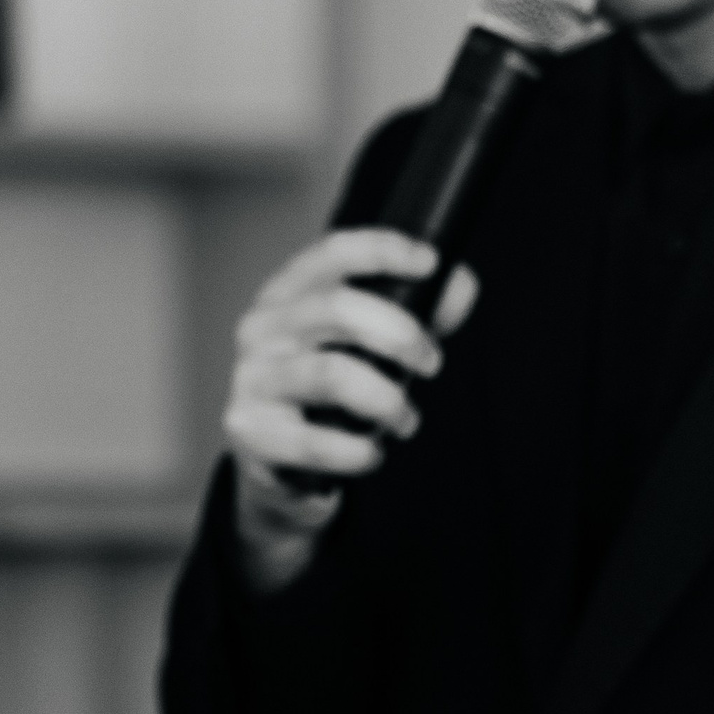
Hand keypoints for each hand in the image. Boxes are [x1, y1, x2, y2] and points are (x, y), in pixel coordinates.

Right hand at [223, 229, 481, 595]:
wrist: (279, 463)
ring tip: (405, 420)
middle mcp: (262, 328)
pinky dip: (359, 451)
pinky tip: (372, 454)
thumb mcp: (371, 347)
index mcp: (288, 294)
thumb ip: (417, 314)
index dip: (383, 250)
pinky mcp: (252, 432)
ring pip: (333, 375)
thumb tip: (461, 285)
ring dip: (387, 401)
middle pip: (337, 309)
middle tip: (433, 365)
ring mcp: (252, 379)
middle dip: (401, 336)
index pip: (332, 255)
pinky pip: (317, 441)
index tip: (430, 264)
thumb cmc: (330, 395)